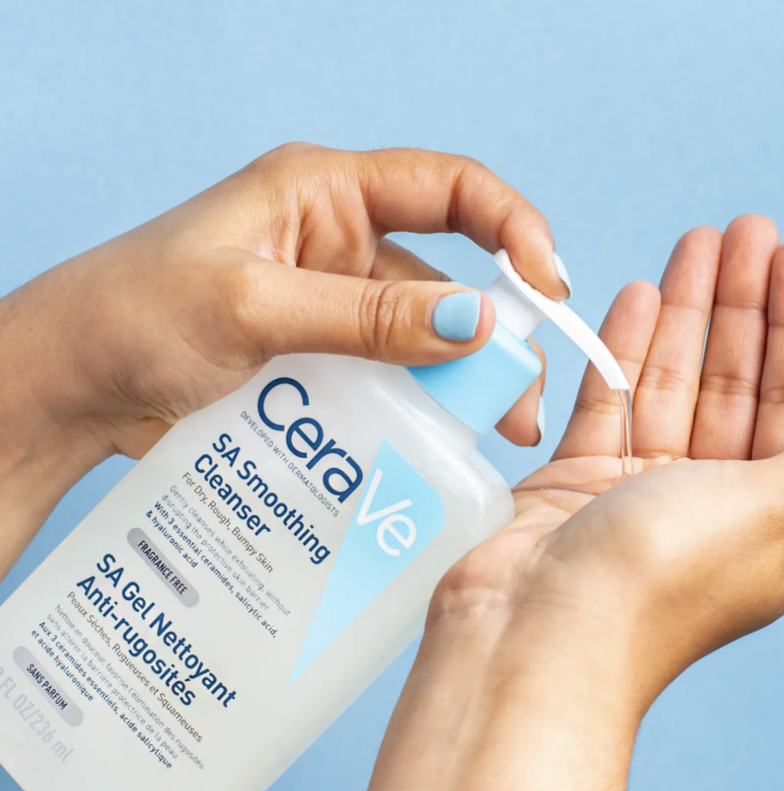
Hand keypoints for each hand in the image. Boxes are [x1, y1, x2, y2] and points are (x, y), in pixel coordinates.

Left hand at [0, 143, 566, 574]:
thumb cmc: (131, 315)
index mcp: (323, 193)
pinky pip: (384, 378)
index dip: (512, 227)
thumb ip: (365, 315)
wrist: (70, 388)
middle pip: (447, 276)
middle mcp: (335, 243)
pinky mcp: (317, 359)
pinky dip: (411, 407)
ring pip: (420, 337)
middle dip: (493, 331)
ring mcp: (328, 307)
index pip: (448, 187)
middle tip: (518, 398)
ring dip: (457, 381)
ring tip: (487, 433)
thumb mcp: (252, 306)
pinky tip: (426, 443)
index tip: (547, 288)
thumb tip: (474, 321)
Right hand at [338, 216, 783, 790]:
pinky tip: (636, 301)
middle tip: (742, 231)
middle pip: (733, 385)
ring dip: (683, 315)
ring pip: (670, 386)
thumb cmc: (651, 586)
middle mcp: (710, 506)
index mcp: (772, 524)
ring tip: (694, 245)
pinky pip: (610, 405)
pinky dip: (622, 355)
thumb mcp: (760, 513)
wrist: (534, 639)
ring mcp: (640, 493)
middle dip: (740, 306)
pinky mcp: (580, 485)